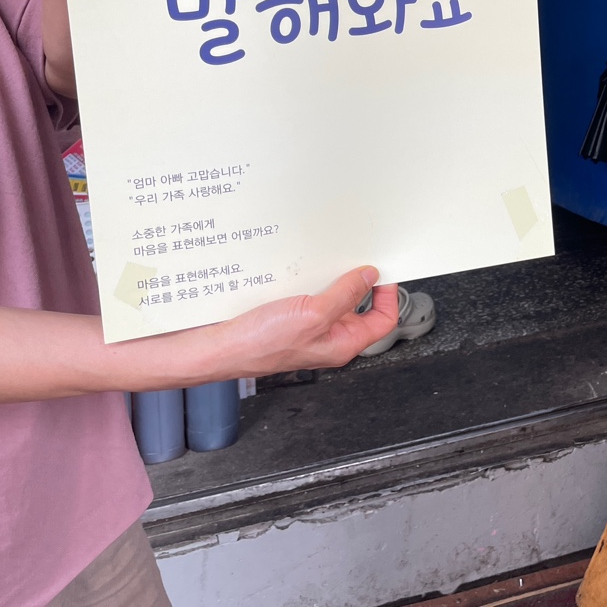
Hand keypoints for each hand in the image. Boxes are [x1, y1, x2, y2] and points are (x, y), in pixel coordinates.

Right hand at [211, 267, 399, 375]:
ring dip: (332, 278)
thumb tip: (369, 277)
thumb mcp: (313, 314)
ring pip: (333, 298)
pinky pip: (311, 295)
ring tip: (327, 263)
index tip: (382, 273)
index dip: (388, 296)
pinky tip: (303, 270)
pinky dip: (311, 280)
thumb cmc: (260, 344)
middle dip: (359, 282)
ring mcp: (309, 328)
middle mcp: (329, 338)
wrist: (218, 346)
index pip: (382, 321)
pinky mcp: (290, 318)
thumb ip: (345, 295)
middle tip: (356, 260)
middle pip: (359, 307)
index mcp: (342, 344)